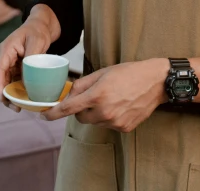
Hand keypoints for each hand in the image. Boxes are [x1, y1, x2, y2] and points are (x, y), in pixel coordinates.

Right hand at [0, 5, 58, 110]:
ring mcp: (10, 62)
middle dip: (5, 94)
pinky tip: (25, 98)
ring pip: (7, 82)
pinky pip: (15, 80)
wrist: (42, 25)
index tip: (3, 98)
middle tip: (16, 107)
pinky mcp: (17, 66)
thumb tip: (25, 80)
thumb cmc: (38, 30)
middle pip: (1, 79)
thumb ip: (30, 59)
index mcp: (6, 49)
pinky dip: (18, 89)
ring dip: (11, 94)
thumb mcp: (37, 41)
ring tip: (20, 106)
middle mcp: (6, 57)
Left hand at [41, 58, 169, 132]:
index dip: (53, 113)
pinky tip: (120, 105)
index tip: (44, 115)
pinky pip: (107, 125)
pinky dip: (108, 117)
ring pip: (94, 121)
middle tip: (92, 96)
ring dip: (96, 112)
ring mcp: (115, 122)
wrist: (155, 82)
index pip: (68, 108)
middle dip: (81, 108)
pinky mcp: (123, 128)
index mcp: (98, 95)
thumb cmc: (129, 72)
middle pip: (80, 117)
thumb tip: (69, 94)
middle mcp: (105, 111)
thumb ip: (83, 83)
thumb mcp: (103, 72)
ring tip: (111, 98)